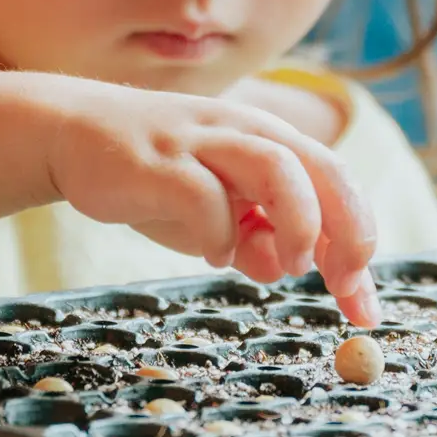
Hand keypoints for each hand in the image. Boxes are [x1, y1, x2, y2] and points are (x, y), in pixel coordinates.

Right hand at [42, 87, 380, 322]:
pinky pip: (204, 197)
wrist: (74, 134)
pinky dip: (218, 233)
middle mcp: (244, 132)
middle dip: (346, 231)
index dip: (359, 243)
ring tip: (288, 265)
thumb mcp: (215, 213)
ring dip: (297, 220)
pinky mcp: (159, 161)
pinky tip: (209, 253)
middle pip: (321, 169)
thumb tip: (282, 269)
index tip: (363, 305)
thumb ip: (252, 238)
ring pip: (275, 167)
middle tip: (344, 286)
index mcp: (268, 140)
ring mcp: (202, 142)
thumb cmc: (155, 177)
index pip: (336, 185)